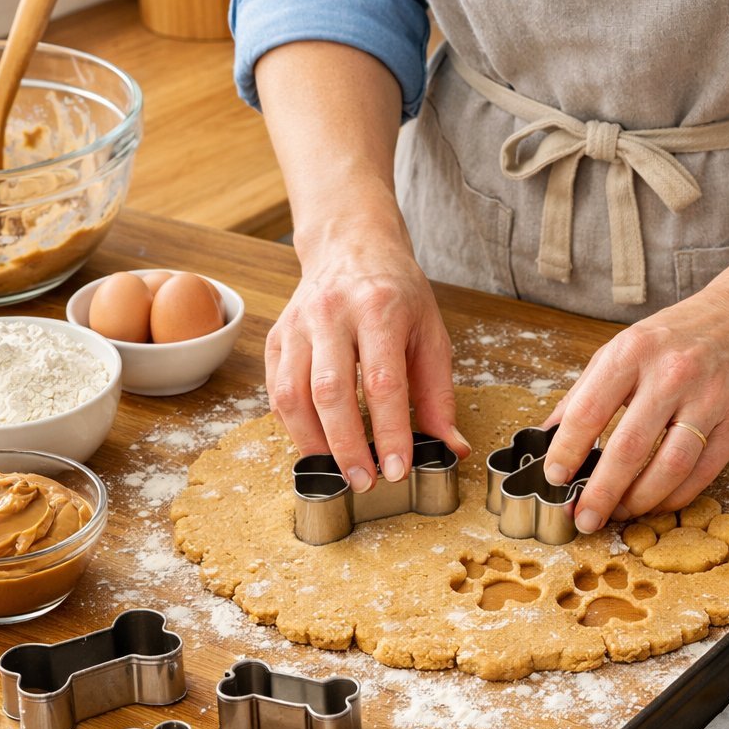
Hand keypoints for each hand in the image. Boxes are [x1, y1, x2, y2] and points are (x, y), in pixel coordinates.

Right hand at [264, 202, 468, 490]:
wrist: (351, 247)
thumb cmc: (396, 293)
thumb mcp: (431, 334)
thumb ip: (439, 395)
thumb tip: (451, 448)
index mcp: (380, 309)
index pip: (383, 382)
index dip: (390, 432)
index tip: (397, 469)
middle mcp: (332, 314)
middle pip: (330, 392)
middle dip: (347, 446)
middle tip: (365, 482)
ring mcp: (298, 325)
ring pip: (293, 395)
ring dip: (313, 443)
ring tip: (337, 472)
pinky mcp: (277, 337)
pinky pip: (277, 391)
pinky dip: (294, 426)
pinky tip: (315, 444)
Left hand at [541, 279, 728, 530]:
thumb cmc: (678, 336)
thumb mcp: (624, 347)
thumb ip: (585, 392)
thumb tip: (547, 438)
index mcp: (633, 352)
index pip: (589, 411)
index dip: (567, 451)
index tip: (554, 478)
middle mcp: (672, 374)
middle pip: (629, 449)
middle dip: (601, 492)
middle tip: (582, 518)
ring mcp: (709, 400)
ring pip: (669, 468)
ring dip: (638, 501)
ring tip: (618, 513)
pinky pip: (700, 474)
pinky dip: (672, 497)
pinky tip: (654, 503)